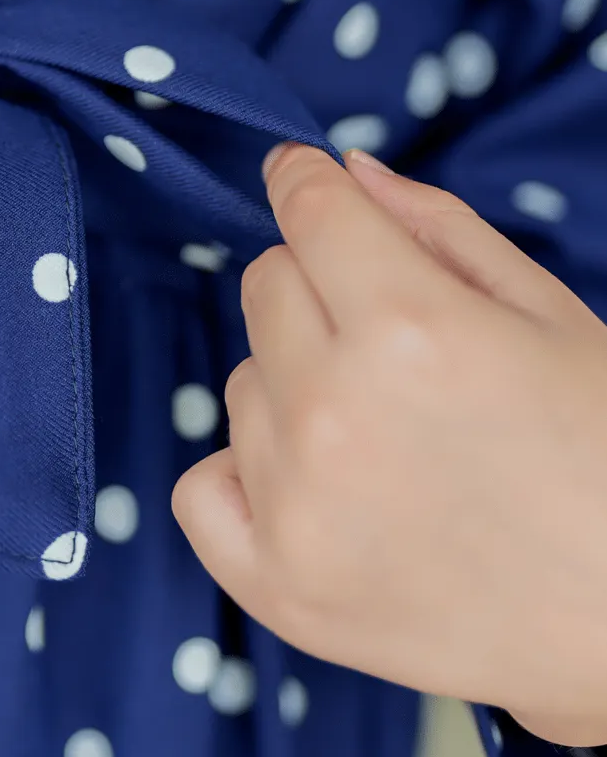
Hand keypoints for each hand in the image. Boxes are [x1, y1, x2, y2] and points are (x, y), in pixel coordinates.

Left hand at [171, 142, 606, 747]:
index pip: (307, 211)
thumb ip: (439, 229)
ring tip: (394, 439)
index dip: (307, 182)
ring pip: (241, 382)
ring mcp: (296, 504)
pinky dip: (246, 476)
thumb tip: (344, 171)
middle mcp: (334, 411)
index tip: (304, 179)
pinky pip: (201, 484)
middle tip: (398, 346)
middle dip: (321, 291)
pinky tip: (320, 489)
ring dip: (296, 388)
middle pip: (265, 285)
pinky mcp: (277, 585)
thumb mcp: (554, 317)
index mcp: (412, 329)